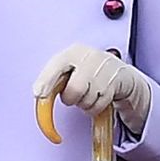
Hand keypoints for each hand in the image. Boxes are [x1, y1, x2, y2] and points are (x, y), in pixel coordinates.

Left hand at [32, 43, 152, 135]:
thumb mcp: (72, 69)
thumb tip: (39, 94)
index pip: (57, 64)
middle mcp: (89, 57)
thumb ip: (56, 78)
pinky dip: (95, 108)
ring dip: (84, 104)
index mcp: (74, 52)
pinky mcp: (116, 81)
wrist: (121, 74)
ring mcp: (105, 69)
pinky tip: (98, 98)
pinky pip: (99, 105)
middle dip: (70, 98)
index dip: (46, 80)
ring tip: (88, 94)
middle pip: (74, 89)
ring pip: (87, 100)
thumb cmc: (88, 72)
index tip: (38, 93)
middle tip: (73, 96)